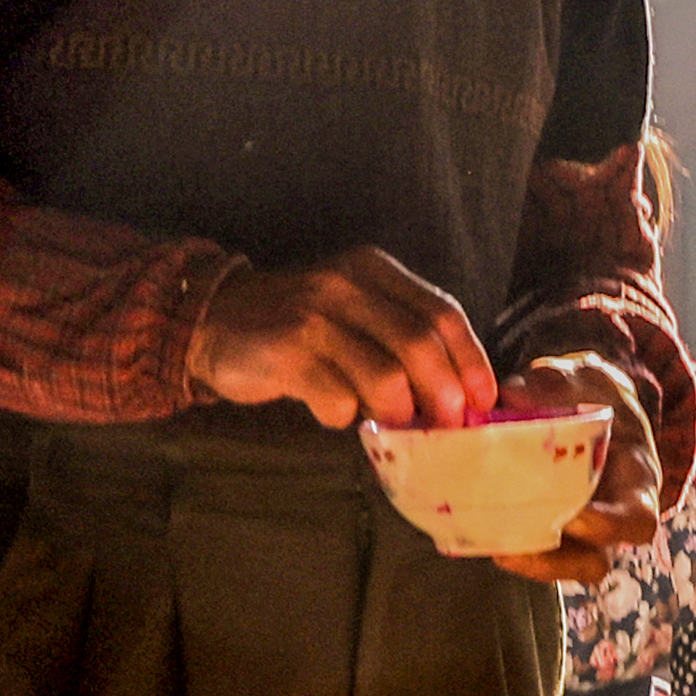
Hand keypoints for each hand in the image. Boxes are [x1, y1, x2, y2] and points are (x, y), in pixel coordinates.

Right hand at [191, 250, 491, 431]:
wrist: (212, 320)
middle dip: (443, 394)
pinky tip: (332, 411)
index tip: (482, 399)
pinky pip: (336, 398)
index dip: (470, 360)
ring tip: (387, 422)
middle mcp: (346, 284)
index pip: (442, 312)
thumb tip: (455, 394)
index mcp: (372, 269)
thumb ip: (397, 336)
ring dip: (396, 412)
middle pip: (420, 344)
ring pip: (385, 377)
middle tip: (446, 425)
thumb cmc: (296, 326)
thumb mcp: (351, 311)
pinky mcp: (285, 350)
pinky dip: (345, 416)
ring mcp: (314, 315)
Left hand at [496, 346, 669, 586]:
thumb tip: (512, 396)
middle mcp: (613, 519)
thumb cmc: (589, 395)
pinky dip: (507, 547)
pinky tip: (477, 530)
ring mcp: (582, 535)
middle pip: (596, 562)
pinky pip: (533, 557)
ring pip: (561, 569)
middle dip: (557, 558)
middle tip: (518, 537)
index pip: (639, 522)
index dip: (610, 525)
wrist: (583, 403)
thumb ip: (551, 385)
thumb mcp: (579, 379)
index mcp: (636, 482)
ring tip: (492, 542)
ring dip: (526, 561)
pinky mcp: (548, 535)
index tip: (574, 513)